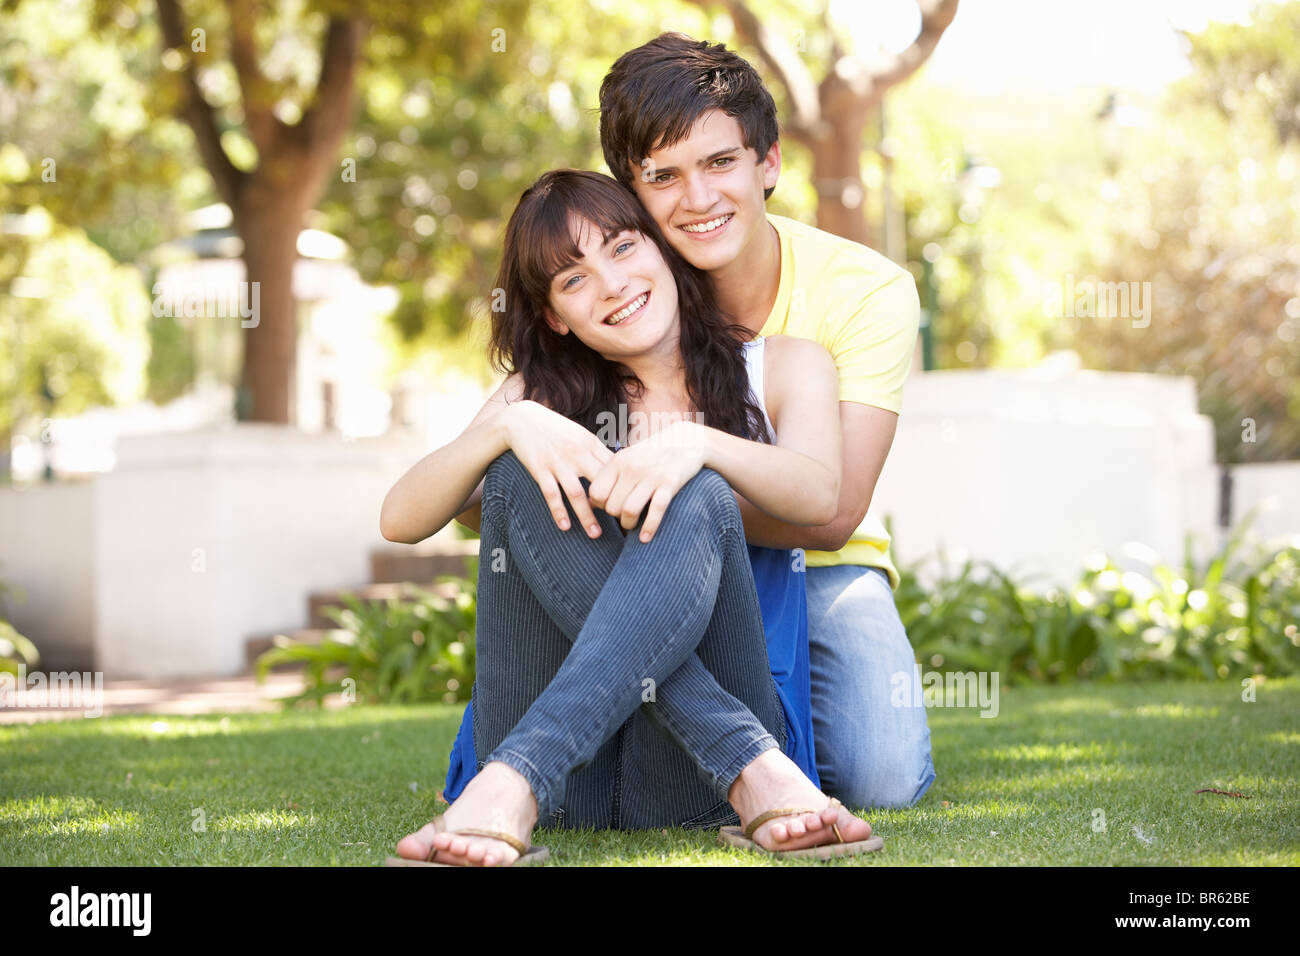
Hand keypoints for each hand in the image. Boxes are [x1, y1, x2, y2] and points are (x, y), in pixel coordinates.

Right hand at [502, 400, 613, 535]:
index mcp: (590, 444)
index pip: (613, 470)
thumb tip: (619, 469)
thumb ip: (597, 451)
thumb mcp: (580, 434)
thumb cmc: (555, 429)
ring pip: (577, 493)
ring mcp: (558, 462)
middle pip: (601, 483)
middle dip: (611, 504)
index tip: (632, 505)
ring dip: (587, 516)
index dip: (624, 488)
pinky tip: (565, 527)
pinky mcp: (540, 469)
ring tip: (595, 534)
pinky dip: (558, 511)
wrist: (521, 419)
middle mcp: (577, 453)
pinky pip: (551, 494)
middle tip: (621, 524)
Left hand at [587, 421, 706, 541]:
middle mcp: (632, 468)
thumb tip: (590, 503)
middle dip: (615, 517)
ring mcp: (652, 475)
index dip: (599, 505)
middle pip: (612, 506)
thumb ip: (610, 477)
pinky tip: (645, 537)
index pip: (596, 492)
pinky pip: (656, 510)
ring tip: (632, 526)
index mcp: (618, 461)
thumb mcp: (627, 458)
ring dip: (628, 524)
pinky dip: (649, 528)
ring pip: (629, 510)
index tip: (609, 506)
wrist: (686, 439)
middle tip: (623, 517)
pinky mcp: (670, 483)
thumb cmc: (652, 454)